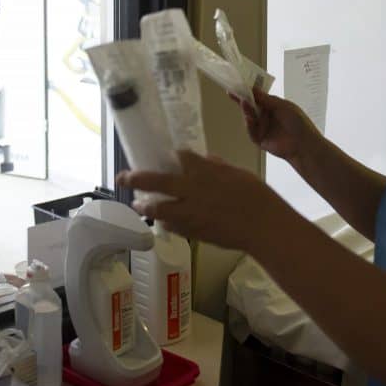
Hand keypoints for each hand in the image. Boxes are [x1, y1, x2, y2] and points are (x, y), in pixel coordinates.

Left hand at [116, 150, 290, 252]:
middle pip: (154, 180)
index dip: (175, 154)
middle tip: (122, 177)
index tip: (172, 155)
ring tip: (137, 203)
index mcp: (203, 171)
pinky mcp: (193, 231)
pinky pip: (172, 225)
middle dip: (134, 178)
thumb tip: (205, 162)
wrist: (263, 226)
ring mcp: (189, 212)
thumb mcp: (237, 173)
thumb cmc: (256, 196)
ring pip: (157, 208)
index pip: (180, 155)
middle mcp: (190, 190)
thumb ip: (217, 167)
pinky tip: (162, 220)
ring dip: (144, 205)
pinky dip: (165, 221)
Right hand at [231, 88, 320, 162]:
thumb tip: (252, 88)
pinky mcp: (260, 140)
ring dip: (246, 111)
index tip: (237, 85)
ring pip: (249, 118)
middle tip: (232, 93)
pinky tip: (249, 119)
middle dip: (242, 100)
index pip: (257, 98)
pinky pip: (251, 131)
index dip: (247, 92)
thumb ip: (266, 99)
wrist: (303, 144)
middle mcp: (266, 116)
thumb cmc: (298, 122)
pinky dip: (249, 125)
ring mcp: (262, 128)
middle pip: (250, 107)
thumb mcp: (282, 106)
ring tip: (244, 103)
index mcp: (272, 106)